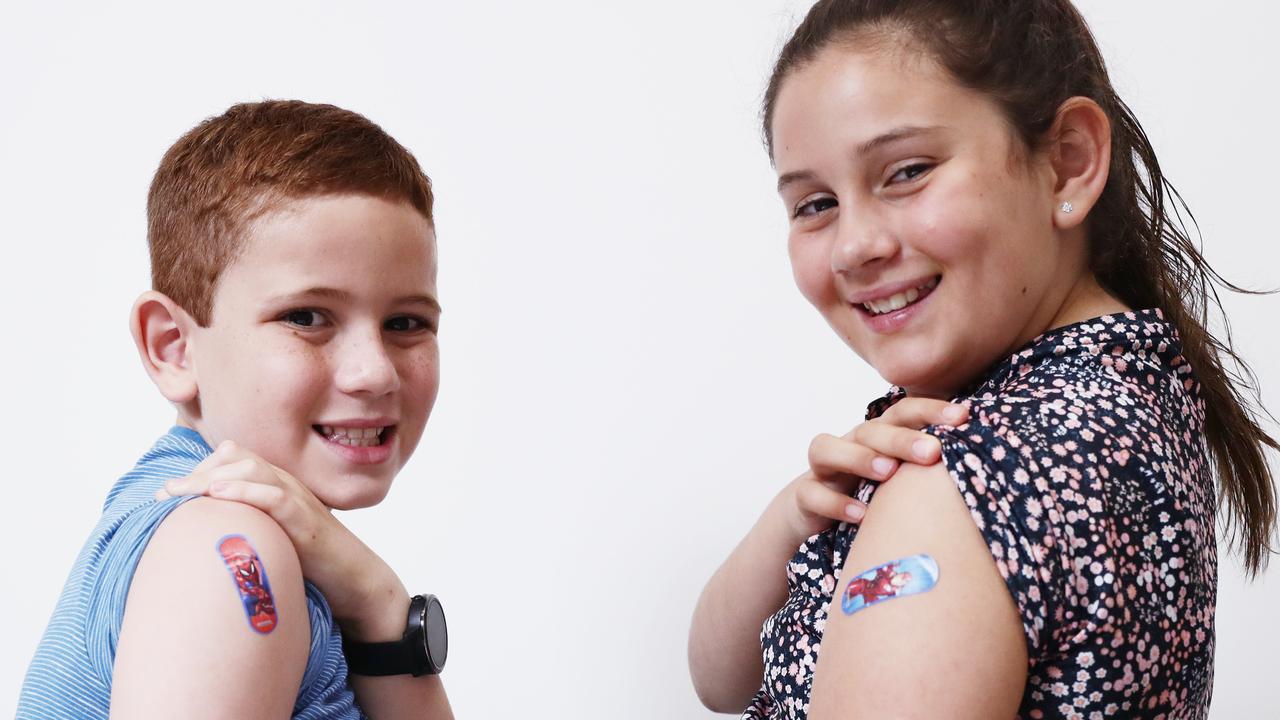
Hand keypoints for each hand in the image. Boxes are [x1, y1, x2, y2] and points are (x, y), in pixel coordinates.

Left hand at [156, 441, 406, 640]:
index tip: (169, 493)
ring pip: (253, 470)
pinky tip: (219, 495)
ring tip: (179, 492)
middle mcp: (286, 485)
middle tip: (164, 494)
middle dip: (196, 472)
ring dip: (211, 478)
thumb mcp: (271, 536)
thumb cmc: (310, 562)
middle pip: (237, 457)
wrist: (355, 580)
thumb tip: (203, 535)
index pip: (233, 457)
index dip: (198, 468)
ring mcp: (298, 501)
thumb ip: (245, 524)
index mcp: (276, 486)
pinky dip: (246, 492)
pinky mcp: (307, 523)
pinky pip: (276, 498)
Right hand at [782, 398, 967, 538]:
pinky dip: (835, 502)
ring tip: (889, 472)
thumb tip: (989, 462)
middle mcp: (850, 445)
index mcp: (878, 437)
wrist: (813, 514)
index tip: (965, 416)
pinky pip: (812, 493)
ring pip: (827, 449)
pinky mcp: (804, 496)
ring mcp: (824, 470)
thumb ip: (928, 466)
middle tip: (933, 452)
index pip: (903, 413)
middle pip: (870, 430)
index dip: (932, 410)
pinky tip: (861, 515)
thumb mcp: (900, 478)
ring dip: (859, 458)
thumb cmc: (869, 491)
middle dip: (902, 438)